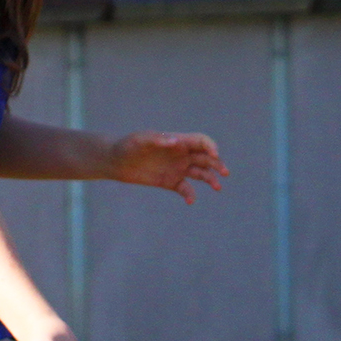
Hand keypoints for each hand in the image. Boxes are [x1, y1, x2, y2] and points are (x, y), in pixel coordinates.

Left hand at [108, 131, 227, 202]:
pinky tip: (190, 201)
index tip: (214, 155)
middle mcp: (182, 155)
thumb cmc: (128, 146)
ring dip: (211, 179)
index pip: (201, 141)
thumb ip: (157, 140)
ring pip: (201, 174)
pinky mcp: (170, 182)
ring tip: (217, 187)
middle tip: (225, 173)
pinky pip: (185, 189)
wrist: (116, 162)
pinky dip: (190, 195)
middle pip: (206, 158)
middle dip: (217, 164)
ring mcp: (178, 169)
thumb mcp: (140, 140)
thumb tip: (175, 141)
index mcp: (179, 141)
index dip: (210, 147)